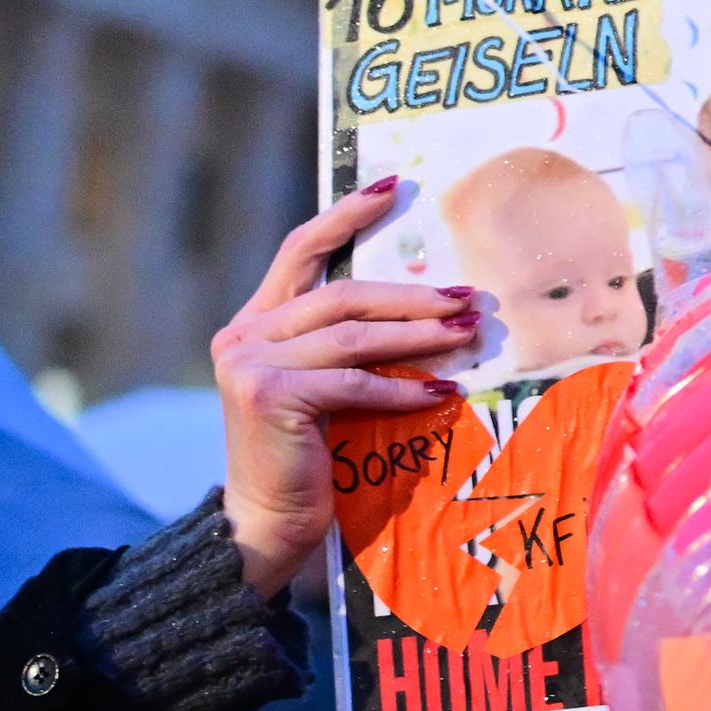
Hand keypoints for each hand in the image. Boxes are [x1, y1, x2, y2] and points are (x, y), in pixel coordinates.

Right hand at [213, 178, 484, 596]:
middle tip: (467, 299)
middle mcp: (243, 335)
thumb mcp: (327, 386)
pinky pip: (355, 383)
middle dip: (411, 295)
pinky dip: (403, 390)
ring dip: (418, 336)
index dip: (346, 214)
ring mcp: (249, 365)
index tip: (393, 187)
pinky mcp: (268, 396)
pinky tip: (441, 395)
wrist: (267, 522)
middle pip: (342, 295)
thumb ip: (350, 343)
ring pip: (353, 336)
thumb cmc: (310, 455)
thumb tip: (432, 306)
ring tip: (467, 335)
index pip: (300, 250)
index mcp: (254, 322)